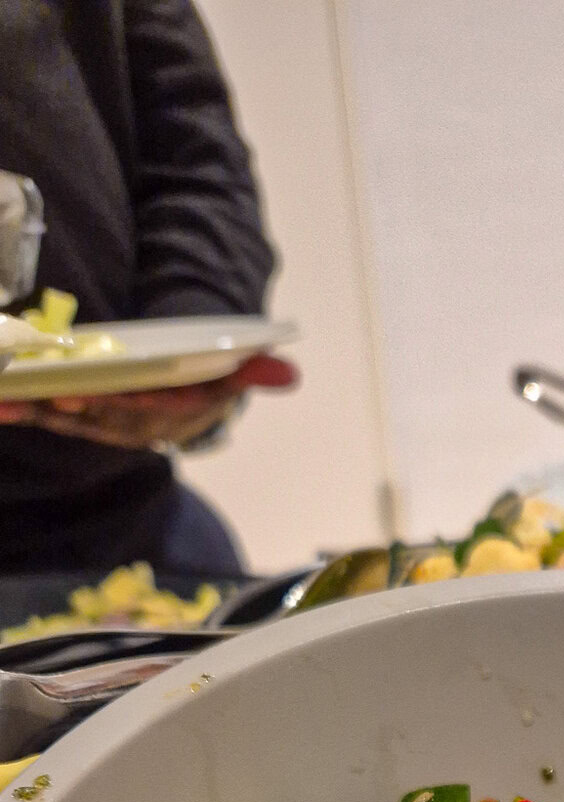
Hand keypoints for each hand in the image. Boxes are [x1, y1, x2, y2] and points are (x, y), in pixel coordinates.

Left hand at [0, 351, 297, 448]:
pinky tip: (0, 405)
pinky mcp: (77, 414)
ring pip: (75, 421)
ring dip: (43, 413)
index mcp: (177, 416)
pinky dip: (23, 410)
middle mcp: (140, 427)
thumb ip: (254, 370)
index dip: (145, 405)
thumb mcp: (230, 369)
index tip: (132, 394)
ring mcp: (105, 424)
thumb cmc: (201, 374)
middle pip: (112, 418)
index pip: (164, 411)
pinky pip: (48, 415)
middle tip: (62, 396)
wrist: (176, 395)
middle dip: (85, 409)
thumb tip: (291, 373)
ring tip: (12, 402)